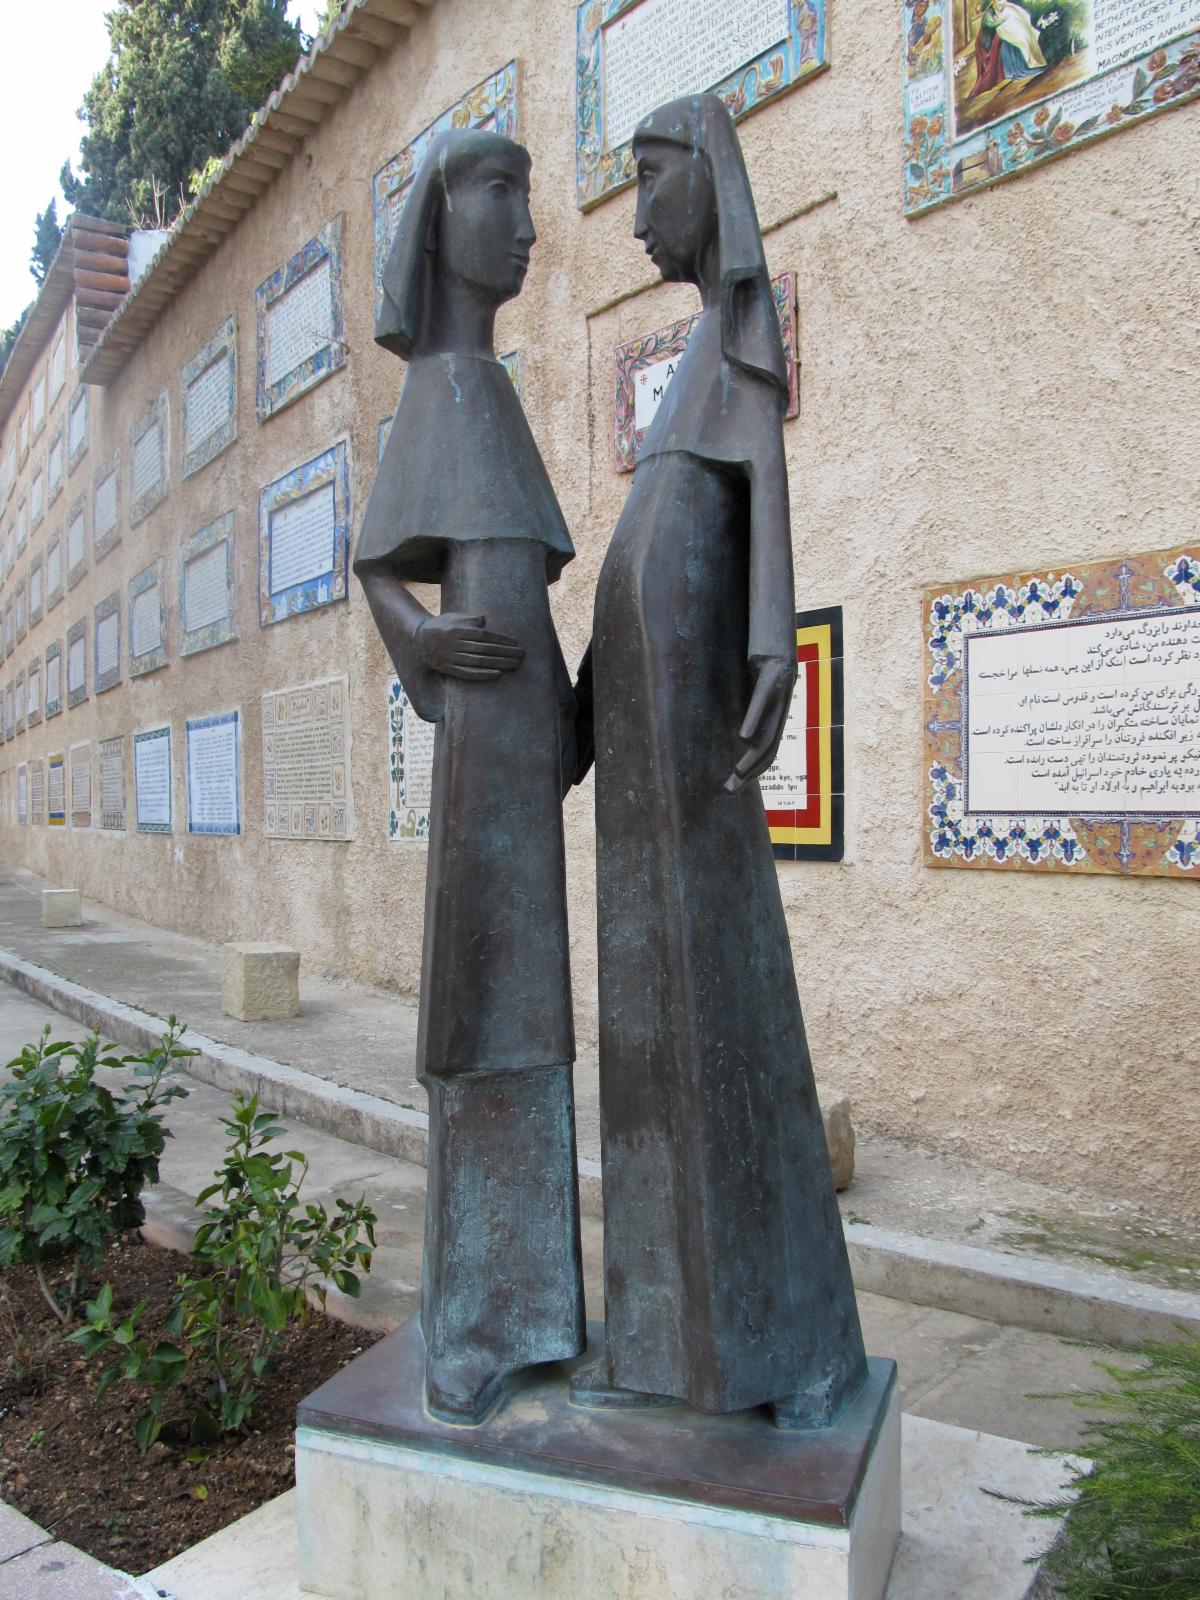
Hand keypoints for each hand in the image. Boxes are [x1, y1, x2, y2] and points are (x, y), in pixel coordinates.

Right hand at [415, 614, 523, 681]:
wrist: (419, 641)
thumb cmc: (442, 626)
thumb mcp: (453, 617)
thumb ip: (469, 619)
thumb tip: (484, 620)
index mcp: (457, 630)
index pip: (484, 636)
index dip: (500, 640)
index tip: (515, 643)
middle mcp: (454, 645)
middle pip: (484, 649)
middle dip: (505, 652)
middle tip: (522, 655)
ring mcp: (451, 658)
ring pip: (479, 662)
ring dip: (499, 664)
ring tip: (515, 664)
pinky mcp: (449, 669)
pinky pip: (469, 674)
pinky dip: (484, 675)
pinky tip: (498, 675)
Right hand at [724, 656, 795, 795]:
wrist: (777, 615)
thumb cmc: (762, 645)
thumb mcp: (752, 678)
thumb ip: (748, 698)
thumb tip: (732, 717)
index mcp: (778, 707)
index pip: (769, 749)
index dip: (754, 771)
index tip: (735, 786)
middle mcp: (783, 702)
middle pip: (769, 748)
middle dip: (751, 774)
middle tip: (730, 791)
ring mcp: (781, 687)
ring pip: (769, 730)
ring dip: (753, 757)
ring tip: (738, 774)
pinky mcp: (773, 670)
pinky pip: (764, 700)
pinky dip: (754, 720)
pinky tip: (742, 736)